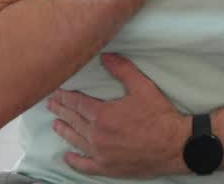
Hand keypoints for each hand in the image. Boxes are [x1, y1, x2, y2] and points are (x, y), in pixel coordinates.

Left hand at [47, 53, 192, 177]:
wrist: (173, 145)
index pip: (77, 104)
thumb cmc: (158, 116)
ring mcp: (100, 153)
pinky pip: (85, 165)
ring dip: (64, 131)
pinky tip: (67, 156)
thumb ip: (122, 70)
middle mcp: (96, 135)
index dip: (65, 97)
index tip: (56, 92)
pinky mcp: (107, 167)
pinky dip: (74, 160)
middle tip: (50, 105)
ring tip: (55, 124)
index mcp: (102, 115)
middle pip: (73, 120)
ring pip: (75, 140)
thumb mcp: (142, 87)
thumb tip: (106, 56)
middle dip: (61, 111)